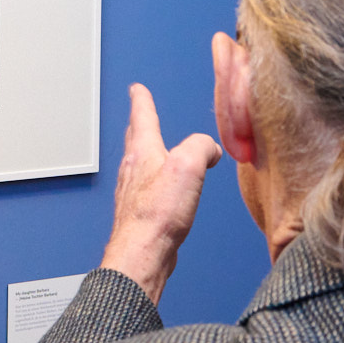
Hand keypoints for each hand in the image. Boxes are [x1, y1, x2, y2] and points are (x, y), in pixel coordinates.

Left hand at [98, 83, 221, 304]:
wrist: (142, 253)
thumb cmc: (157, 215)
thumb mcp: (188, 166)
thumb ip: (201, 147)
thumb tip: (209, 148)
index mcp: (143, 152)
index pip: (142, 116)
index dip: (141, 100)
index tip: (137, 89)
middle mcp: (134, 170)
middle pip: (135, 139)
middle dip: (139, 124)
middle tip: (139, 113)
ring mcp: (134, 193)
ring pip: (139, 165)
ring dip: (146, 153)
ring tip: (153, 150)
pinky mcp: (140, 215)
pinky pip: (148, 190)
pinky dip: (156, 182)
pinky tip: (163, 192)